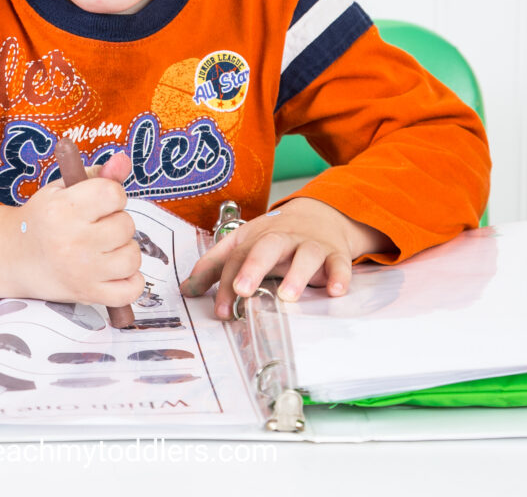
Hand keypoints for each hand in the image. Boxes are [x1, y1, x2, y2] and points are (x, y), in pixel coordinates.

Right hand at [13, 151, 144, 306]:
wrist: (12, 258)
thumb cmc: (43, 218)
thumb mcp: (62, 189)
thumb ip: (97, 174)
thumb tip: (124, 160)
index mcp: (64, 209)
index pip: (113, 194)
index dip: (112, 195)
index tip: (101, 201)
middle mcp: (72, 241)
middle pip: (126, 225)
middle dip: (117, 222)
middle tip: (97, 226)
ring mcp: (81, 271)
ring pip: (132, 257)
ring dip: (124, 250)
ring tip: (104, 247)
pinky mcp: (88, 294)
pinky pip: (130, 290)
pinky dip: (130, 281)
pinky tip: (115, 270)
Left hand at [179, 197, 394, 319]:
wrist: (320, 215)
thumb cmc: (276, 237)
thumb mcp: (243, 244)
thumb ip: (215, 266)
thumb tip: (186, 289)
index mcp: (256, 237)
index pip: (237, 256)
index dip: (226, 282)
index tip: (221, 310)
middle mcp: (282, 238)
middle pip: (267, 247)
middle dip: (254, 267)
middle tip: (243, 290)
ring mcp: (310, 245)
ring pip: (305, 254)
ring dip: (297, 274)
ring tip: (288, 296)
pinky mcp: (335, 254)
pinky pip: (340, 263)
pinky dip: (340, 276)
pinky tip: (335, 291)